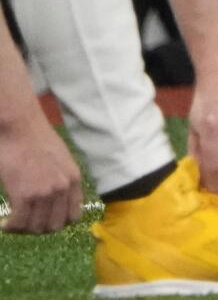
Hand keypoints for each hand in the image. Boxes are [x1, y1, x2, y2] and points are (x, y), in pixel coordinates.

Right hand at [0, 109, 81, 233]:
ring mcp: (45, 192)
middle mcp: (63, 187)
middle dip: (38, 228)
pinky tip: (4, 223)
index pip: (73, 216)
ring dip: (23, 229)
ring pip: (36, 228)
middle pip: (53, 226)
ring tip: (13, 222)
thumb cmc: (35, 138)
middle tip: (25, 223)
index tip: (44, 221)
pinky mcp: (25, 195)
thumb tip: (56, 203)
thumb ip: (61, 179)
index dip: (57, 222)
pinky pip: (19, 223)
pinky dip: (11, 227)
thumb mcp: (59, 158)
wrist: (19, 125)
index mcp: (73, 178)